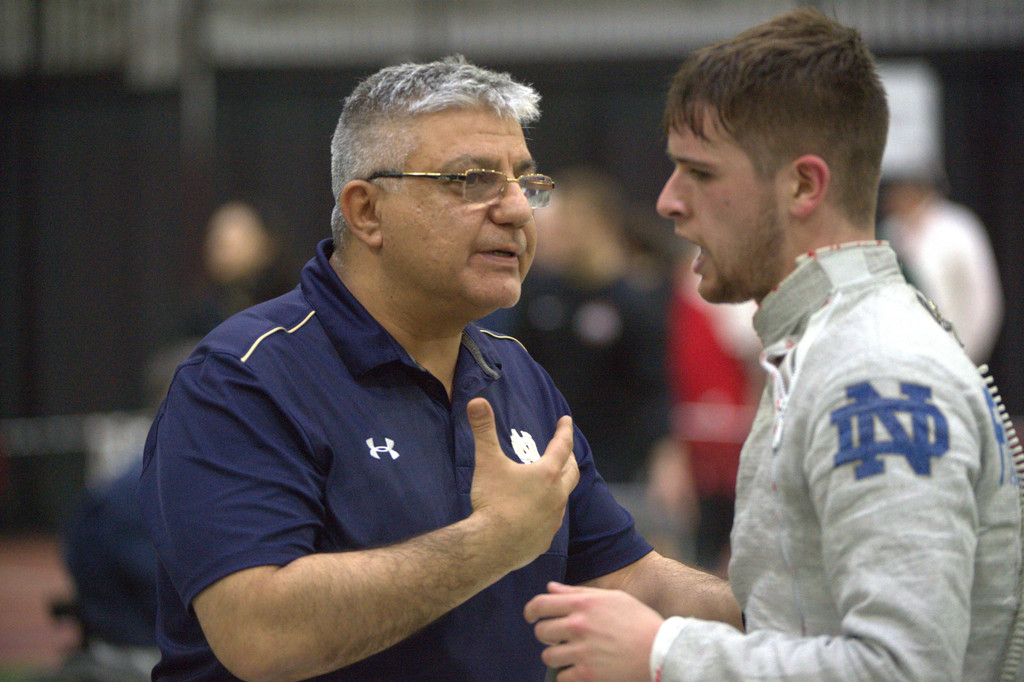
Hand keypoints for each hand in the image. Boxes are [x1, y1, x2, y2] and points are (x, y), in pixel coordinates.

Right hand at [467, 397, 578, 569]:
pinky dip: (549, 512)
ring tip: (553, 482)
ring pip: (563, 498)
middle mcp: (556, 496)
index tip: (566, 420)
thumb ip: (483, 430)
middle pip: (571, 472)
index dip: (564, 430)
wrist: (491, 546)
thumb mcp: (487, 462)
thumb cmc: (492, 502)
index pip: (562, 446)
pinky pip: (552, 521)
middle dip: (569, 458)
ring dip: (561, 486)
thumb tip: (477, 401)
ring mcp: (553, 519)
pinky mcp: (545, 539)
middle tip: (565, 451)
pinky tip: (539, 514)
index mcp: (546, 474)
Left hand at [524, 582, 663, 681]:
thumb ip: (577, 592)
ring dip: (557, 656)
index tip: (532, 617)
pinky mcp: (587, 675)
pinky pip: (561, 677)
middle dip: (547, 635)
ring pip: (548, 656)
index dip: (531, 611)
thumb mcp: (611, 597)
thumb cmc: (638, 621)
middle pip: (541, 631)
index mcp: (583, 603)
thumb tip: (550, 588)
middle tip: (560, 638)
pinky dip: (567, 675)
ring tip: (571, 655)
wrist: (661, 651)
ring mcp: (581, 651)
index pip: (540, 605)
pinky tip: (580, 669)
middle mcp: (578, 625)